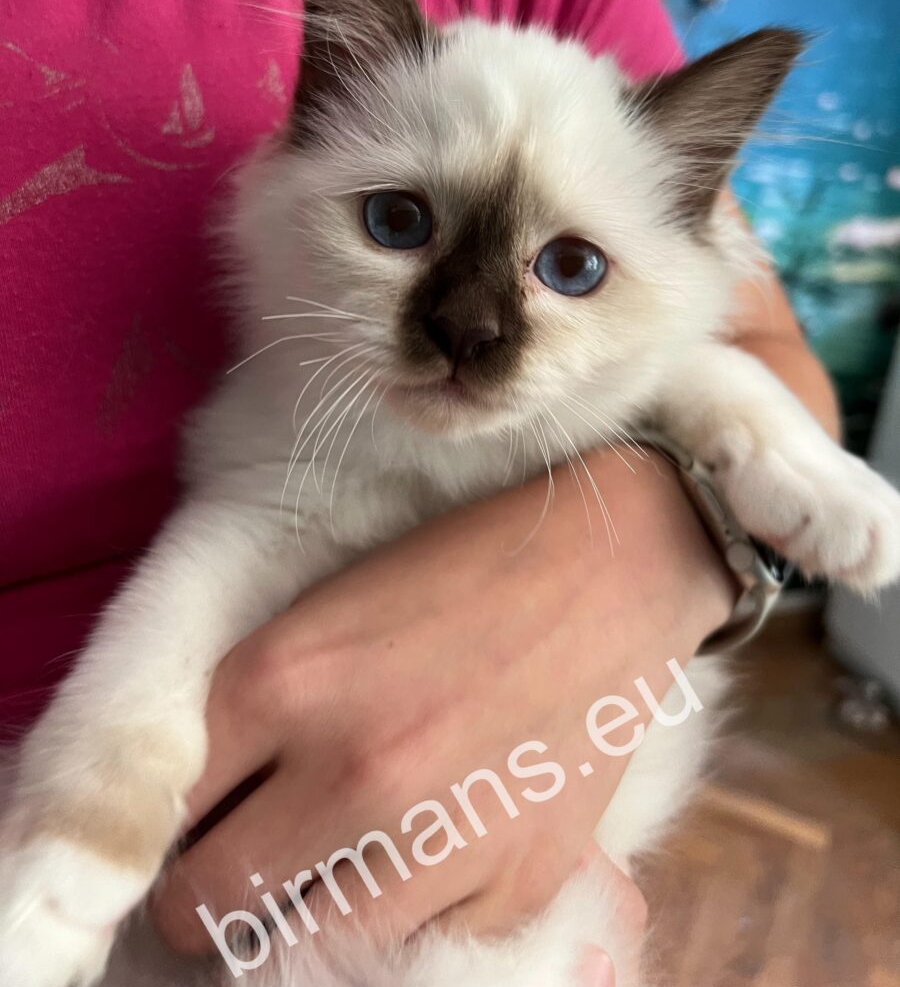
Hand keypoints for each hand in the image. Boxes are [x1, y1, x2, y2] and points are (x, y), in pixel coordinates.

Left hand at [152, 449, 729, 961]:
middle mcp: (350, 774)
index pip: (160, 811)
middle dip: (208, 892)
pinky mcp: (515, 884)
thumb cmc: (467, 566)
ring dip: (308, 912)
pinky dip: (414, 909)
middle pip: (209, 904)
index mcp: (284, 681)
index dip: (168, 824)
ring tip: (340, 859)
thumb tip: (205, 795)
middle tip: (243, 861)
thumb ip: (253, 701)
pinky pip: (420, 944)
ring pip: (306, 947)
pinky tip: (436, 844)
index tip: (195, 824)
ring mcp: (437, 842)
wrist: (617, 568)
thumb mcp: (333, 606)